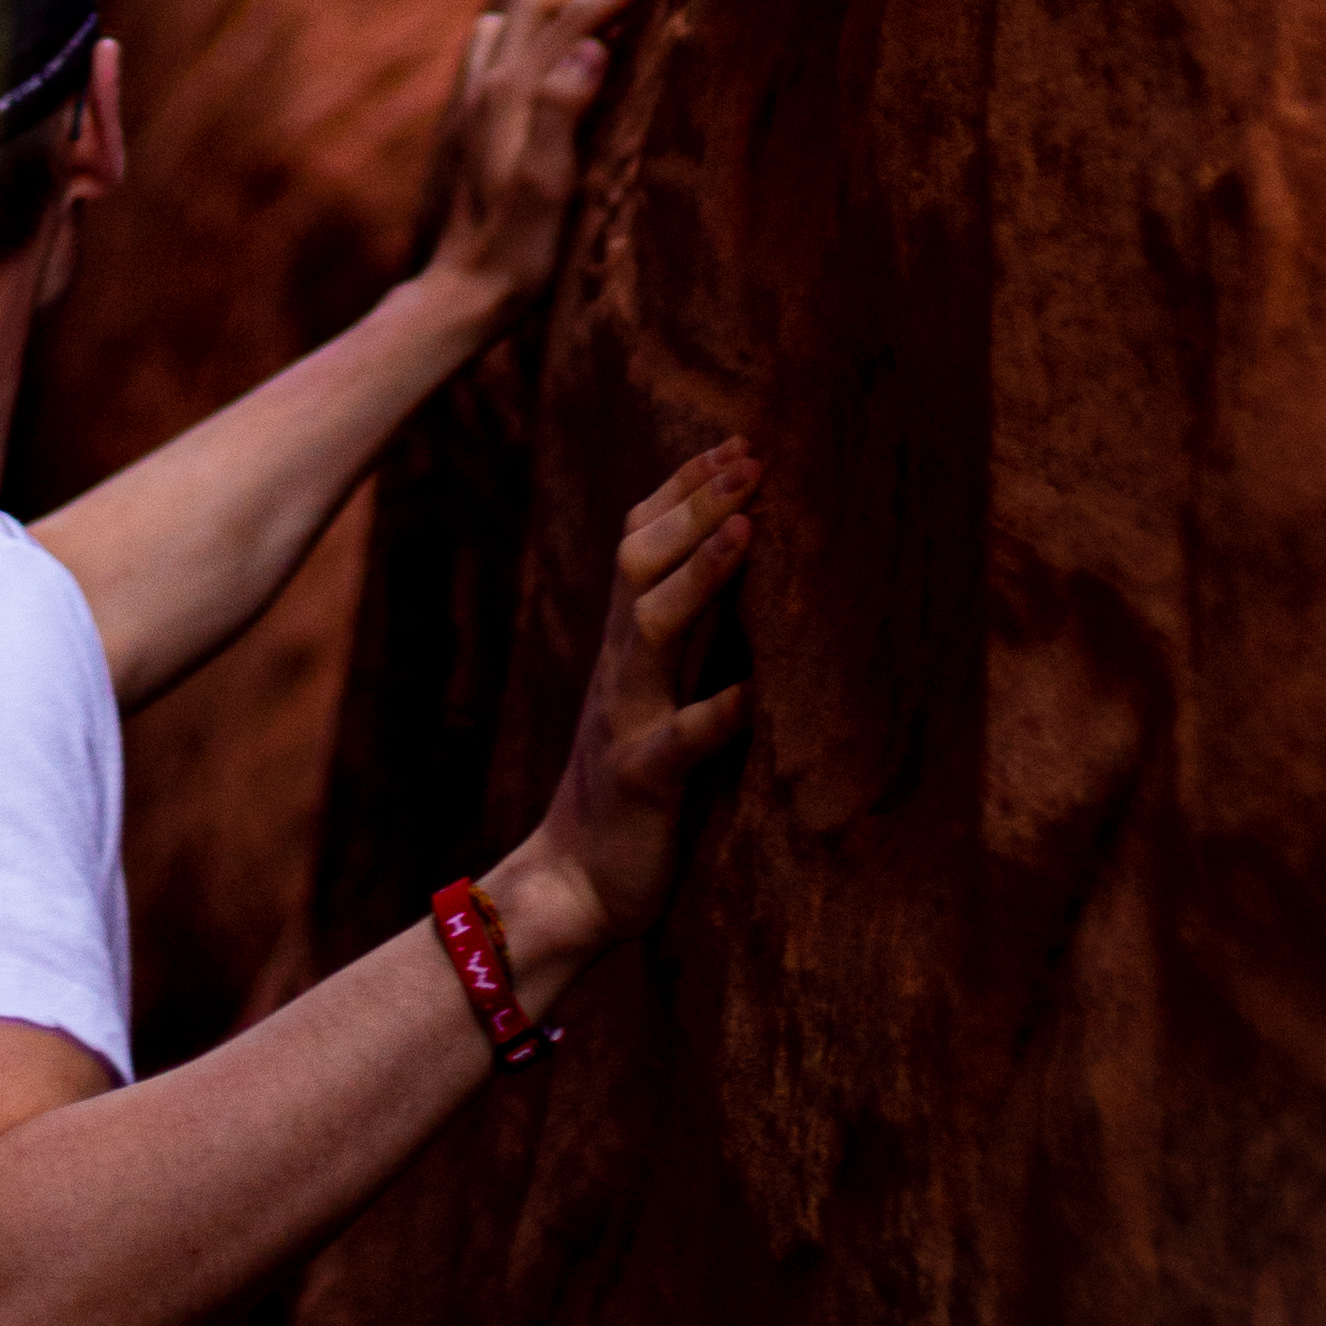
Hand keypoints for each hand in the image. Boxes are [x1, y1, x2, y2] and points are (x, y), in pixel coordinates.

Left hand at [418, 0, 673, 339]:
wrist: (464, 291)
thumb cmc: (517, 250)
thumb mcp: (548, 185)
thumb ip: (563, 111)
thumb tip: (593, 45)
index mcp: (512, 92)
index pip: (574, 14)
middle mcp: (488, 85)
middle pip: (538, 1)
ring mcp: (476, 101)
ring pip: (515, 21)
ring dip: (562, 8)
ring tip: (610, 19)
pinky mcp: (474, 121)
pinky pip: (500, 49)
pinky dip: (536, 35)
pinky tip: (557, 61)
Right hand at [519, 440, 756, 954]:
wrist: (573, 885)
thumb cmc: (631, 792)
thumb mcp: (658, 700)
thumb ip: (690, 642)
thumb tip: (747, 574)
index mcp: (627, 648)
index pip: (641, 542)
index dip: (683, 487)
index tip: (736, 440)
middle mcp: (622, 670)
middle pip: (641, 561)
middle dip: (696, 504)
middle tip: (752, 457)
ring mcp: (626, 721)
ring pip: (651, 627)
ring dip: (700, 574)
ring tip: (749, 530)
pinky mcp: (642, 783)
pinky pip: (677, 743)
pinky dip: (714, 714)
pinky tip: (753, 694)